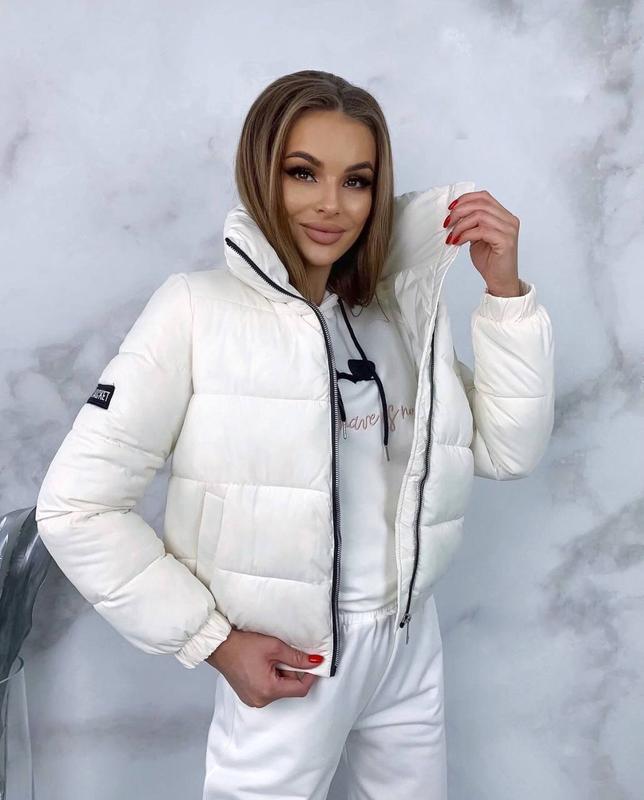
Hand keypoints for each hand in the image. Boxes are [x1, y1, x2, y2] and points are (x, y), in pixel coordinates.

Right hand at [205, 629, 322, 707]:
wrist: (220, 646)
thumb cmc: (243, 645)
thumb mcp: (274, 647)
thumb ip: (297, 657)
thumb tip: (315, 662)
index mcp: (268, 690)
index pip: (300, 689)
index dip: (310, 676)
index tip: (312, 663)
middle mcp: (261, 700)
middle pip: (289, 689)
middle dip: (292, 672)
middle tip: (285, 655)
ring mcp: (253, 700)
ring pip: (279, 689)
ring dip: (282, 674)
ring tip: (271, 658)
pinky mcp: (249, 696)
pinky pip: (268, 689)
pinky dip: (272, 678)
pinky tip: (264, 664)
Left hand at [443, 189, 521, 296]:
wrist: (500, 281)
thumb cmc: (490, 261)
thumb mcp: (477, 237)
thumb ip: (471, 224)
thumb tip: (453, 215)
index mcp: (504, 216)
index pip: (484, 197)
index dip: (465, 199)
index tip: (450, 208)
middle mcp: (509, 220)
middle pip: (481, 204)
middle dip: (460, 211)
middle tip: (447, 223)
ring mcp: (509, 230)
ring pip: (480, 216)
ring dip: (461, 225)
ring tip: (452, 236)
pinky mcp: (505, 241)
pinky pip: (481, 231)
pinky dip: (465, 235)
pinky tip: (458, 242)